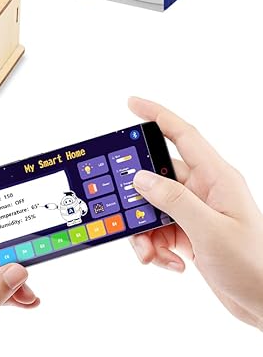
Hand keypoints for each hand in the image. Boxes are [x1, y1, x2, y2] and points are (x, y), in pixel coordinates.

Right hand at [128, 97, 262, 330]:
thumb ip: (173, 200)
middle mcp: (204, 190)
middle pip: (157, 176)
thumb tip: (140, 178)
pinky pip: (158, 229)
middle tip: (121, 205)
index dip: (156, 115)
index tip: (131, 104)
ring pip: (153, 207)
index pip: (182, 135)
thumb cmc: (253, 265)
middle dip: (137, 195)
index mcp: (216, 178)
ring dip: (145, 230)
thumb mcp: (210, 231)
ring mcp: (195, 212)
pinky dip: (155, 246)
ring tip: (149, 252)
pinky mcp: (189, 233)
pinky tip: (168, 262)